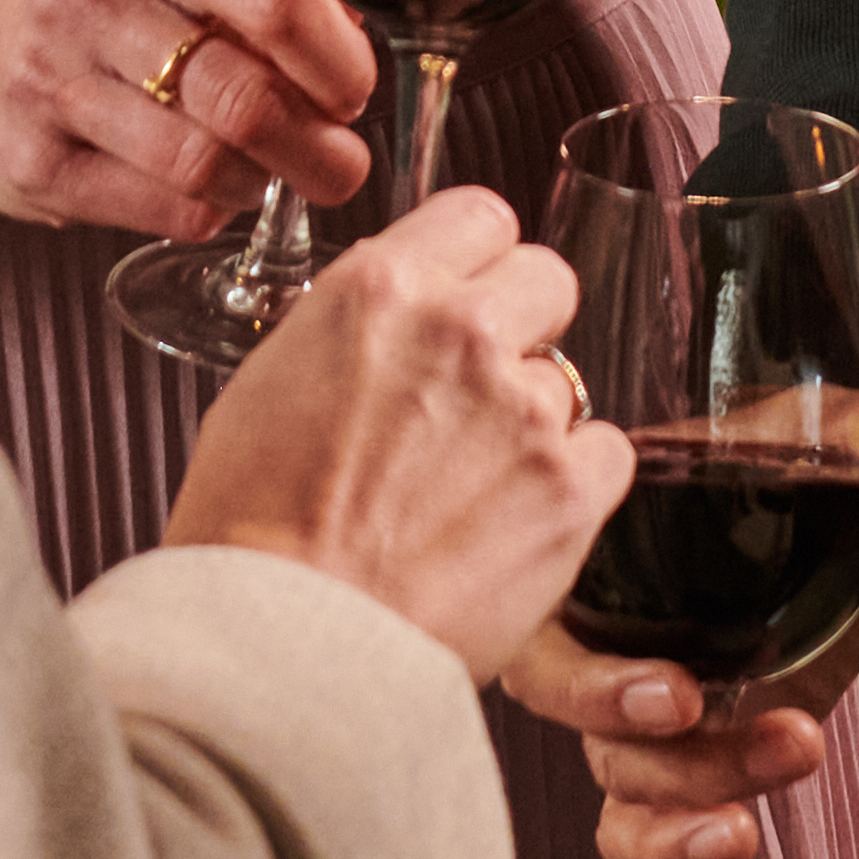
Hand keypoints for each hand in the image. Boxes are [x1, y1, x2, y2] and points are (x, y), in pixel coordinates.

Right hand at [0, 0, 374, 236]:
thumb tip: (357, 41)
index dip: (334, 56)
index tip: (353, 88)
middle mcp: (87, 3)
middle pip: (242, 95)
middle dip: (316, 144)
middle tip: (342, 161)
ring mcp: (52, 90)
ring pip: (206, 163)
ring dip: (264, 180)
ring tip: (274, 172)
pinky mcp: (35, 170)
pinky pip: (165, 209)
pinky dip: (211, 208)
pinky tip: (212, 187)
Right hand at [163, 184, 623, 665]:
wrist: (285, 642)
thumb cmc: (250, 535)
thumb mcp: (266, 387)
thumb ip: (347, 334)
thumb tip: (383, 329)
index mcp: (380, 289)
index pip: (480, 215)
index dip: (477, 263)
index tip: (469, 298)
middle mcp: (462, 330)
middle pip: (546, 278)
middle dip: (521, 328)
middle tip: (480, 395)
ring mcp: (524, 408)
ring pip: (568, 380)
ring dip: (535, 422)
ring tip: (473, 491)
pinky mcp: (569, 489)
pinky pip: (608, 456)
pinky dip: (573, 488)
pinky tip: (513, 526)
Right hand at [494, 400, 858, 858]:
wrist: (816, 538)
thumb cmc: (778, 484)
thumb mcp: (812, 448)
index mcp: (599, 539)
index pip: (546, 598)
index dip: (592, 656)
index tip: (682, 686)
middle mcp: (596, 627)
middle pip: (570, 696)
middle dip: (632, 724)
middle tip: (702, 713)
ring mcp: (628, 706)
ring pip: (618, 772)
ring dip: (689, 791)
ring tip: (786, 760)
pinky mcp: (671, 765)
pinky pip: (632, 830)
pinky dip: (671, 850)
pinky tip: (735, 841)